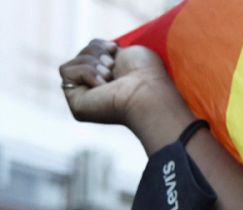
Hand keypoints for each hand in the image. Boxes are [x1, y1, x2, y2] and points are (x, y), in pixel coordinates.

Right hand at [58, 40, 186, 130]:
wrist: (148, 92)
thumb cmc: (146, 74)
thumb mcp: (127, 52)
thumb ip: (106, 50)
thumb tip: (97, 49)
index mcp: (112, 78)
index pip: (91, 49)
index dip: (100, 45)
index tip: (115, 49)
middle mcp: (98, 90)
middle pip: (81, 54)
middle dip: (96, 53)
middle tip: (112, 66)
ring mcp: (86, 97)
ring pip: (72, 62)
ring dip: (92, 64)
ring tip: (110, 77)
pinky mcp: (76, 102)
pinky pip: (66, 71)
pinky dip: (86, 72)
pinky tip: (102, 85)